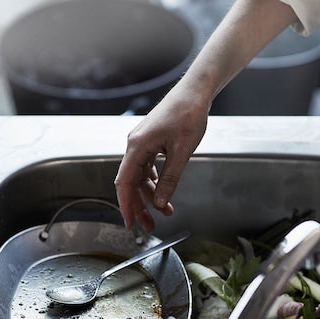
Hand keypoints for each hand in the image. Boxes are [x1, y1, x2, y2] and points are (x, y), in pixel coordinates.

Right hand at [114, 86, 209, 231]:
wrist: (194, 92)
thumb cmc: (188, 114)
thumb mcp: (182, 152)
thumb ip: (170, 179)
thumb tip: (161, 202)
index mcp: (137, 146)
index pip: (125, 183)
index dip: (126, 205)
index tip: (130, 223)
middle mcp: (135, 145)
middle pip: (131, 183)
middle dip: (140, 206)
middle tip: (149, 226)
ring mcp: (142, 144)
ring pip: (140, 177)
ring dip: (150, 196)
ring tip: (163, 212)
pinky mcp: (151, 142)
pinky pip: (148, 168)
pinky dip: (155, 182)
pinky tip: (164, 193)